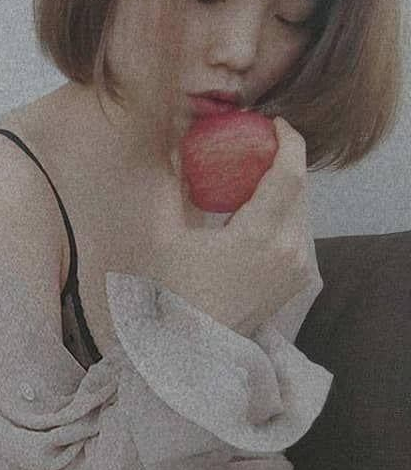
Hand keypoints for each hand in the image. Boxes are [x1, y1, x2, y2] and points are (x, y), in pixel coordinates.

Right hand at [149, 117, 312, 338]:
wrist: (195, 346)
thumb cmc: (176, 291)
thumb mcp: (166, 235)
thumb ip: (172, 187)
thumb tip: (174, 147)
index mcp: (260, 235)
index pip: (290, 174)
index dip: (288, 141)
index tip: (275, 123)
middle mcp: (290, 250)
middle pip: (300, 189)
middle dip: (285, 160)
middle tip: (259, 144)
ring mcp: (298, 267)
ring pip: (302, 211)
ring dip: (286, 188)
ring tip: (256, 176)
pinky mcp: (297, 280)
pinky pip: (299, 234)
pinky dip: (285, 214)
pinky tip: (260, 211)